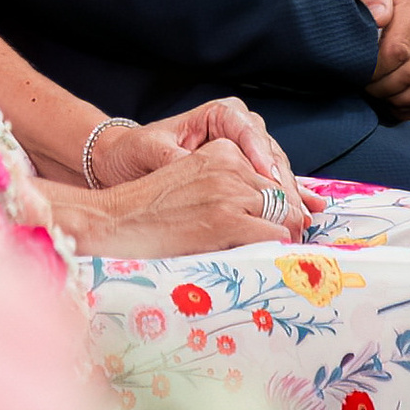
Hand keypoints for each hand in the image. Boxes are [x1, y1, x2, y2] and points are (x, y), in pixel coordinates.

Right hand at [68, 142, 311, 259]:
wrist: (117, 219)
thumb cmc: (152, 208)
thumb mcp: (194, 178)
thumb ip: (228, 183)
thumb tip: (269, 210)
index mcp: (222, 150)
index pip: (270, 175)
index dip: (282, 202)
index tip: (289, 222)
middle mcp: (230, 164)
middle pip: (282, 193)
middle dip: (290, 219)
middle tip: (292, 242)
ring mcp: (230, 191)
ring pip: (285, 214)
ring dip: (287, 235)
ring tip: (283, 254)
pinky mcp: (226, 219)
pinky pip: (273, 234)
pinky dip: (278, 248)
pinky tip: (271, 259)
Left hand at [135, 98, 307, 221]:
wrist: (126, 162)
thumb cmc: (135, 152)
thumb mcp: (151, 152)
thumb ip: (177, 160)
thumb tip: (199, 172)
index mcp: (219, 114)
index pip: (247, 130)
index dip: (260, 155)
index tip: (269, 178)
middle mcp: (238, 127)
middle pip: (268, 152)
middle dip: (281, 181)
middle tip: (290, 208)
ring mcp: (247, 149)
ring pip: (276, 168)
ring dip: (289, 194)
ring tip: (301, 217)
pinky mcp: (248, 171)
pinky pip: (273, 183)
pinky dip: (290, 196)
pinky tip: (310, 209)